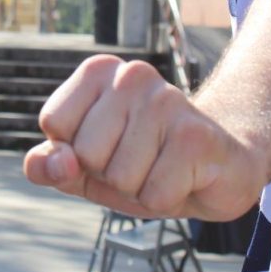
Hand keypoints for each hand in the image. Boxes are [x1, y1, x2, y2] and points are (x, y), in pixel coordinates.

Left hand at [23, 55, 262, 220]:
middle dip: (108, 174)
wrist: (221, 169)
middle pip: (85, 154)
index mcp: (99, 71)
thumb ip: (50, 165)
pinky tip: (186, 178)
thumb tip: (50, 164)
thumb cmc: (146, 163)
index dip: (74, 151)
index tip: (106, 144)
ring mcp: (167, 102)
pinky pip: (154, 195)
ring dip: (140, 188)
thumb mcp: (86, 168)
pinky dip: (166, 200)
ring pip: (120, 178)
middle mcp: (132, 76)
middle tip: (141, 161)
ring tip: (163, 168)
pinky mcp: (196, 136)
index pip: (53, 123)